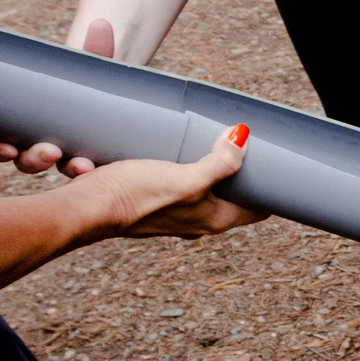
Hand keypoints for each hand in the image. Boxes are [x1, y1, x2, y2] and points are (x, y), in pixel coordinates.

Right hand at [0, 18, 116, 176]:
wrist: (117, 85)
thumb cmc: (87, 74)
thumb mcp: (87, 62)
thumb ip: (95, 48)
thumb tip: (101, 24)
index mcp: (23, 122)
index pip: (2, 142)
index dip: (1, 149)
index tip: (8, 148)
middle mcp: (42, 142)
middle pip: (28, 162)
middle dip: (35, 161)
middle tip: (49, 153)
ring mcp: (69, 152)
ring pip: (60, 169)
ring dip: (69, 171)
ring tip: (82, 167)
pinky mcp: (95, 155)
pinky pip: (89, 170)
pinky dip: (92, 172)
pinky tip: (100, 172)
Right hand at [83, 122, 265, 239]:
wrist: (85, 209)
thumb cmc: (137, 197)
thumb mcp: (186, 177)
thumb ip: (219, 163)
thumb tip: (242, 138)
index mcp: (215, 220)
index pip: (257, 210)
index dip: (269, 188)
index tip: (274, 165)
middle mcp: (196, 222)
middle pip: (228, 195)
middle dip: (232, 170)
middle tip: (235, 143)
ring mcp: (171, 214)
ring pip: (194, 185)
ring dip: (193, 164)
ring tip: (195, 142)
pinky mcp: (146, 203)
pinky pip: (162, 179)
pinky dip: (159, 164)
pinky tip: (154, 151)